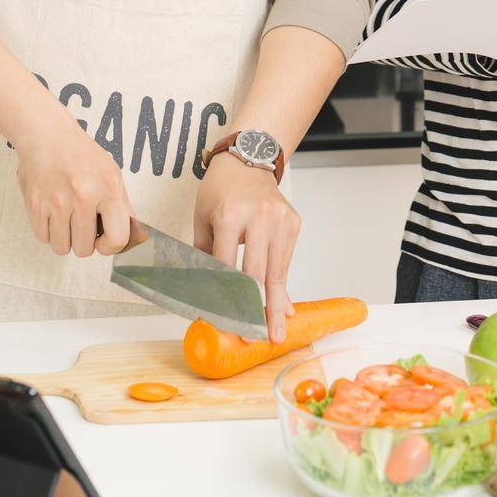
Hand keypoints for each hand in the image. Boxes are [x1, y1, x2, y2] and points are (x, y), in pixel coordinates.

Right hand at [13, 100, 147, 257]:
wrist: (48, 134)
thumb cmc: (82, 155)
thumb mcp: (112, 174)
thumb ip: (123, 208)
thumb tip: (137, 238)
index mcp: (109, 187)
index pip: (117, 239)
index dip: (110, 246)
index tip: (103, 239)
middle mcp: (84, 195)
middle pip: (85, 250)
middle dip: (84, 241)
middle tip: (82, 222)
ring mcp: (57, 201)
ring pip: (62, 247)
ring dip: (65, 238)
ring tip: (67, 217)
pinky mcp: (35, 205)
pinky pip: (43, 238)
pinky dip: (48, 231)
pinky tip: (52, 212)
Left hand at [194, 153, 300, 342]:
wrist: (249, 158)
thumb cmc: (220, 190)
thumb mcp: (202, 218)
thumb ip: (205, 256)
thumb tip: (206, 293)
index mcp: (229, 216)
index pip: (227, 269)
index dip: (225, 298)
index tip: (224, 322)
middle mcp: (257, 217)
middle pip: (257, 275)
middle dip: (255, 311)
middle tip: (254, 338)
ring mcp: (279, 219)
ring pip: (276, 272)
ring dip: (275, 306)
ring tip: (275, 333)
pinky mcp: (293, 222)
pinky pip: (285, 260)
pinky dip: (282, 284)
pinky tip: (283, 306)